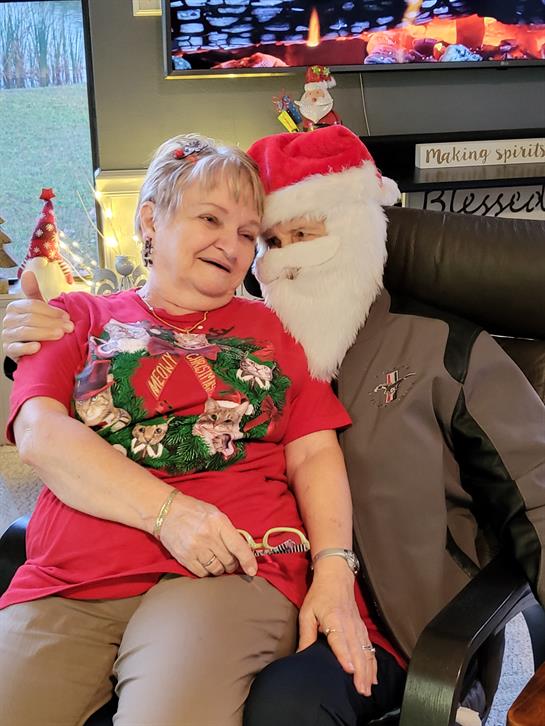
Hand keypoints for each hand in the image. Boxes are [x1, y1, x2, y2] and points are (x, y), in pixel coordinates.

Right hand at [2, 271, 73, 359]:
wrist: (31, 347)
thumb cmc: (37, 325)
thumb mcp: (38, 309)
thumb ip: (34, 292)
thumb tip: (28, 272)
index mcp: (15, 307)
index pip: (33, 306)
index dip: (51, 311)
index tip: (67, 316)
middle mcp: (8, 320)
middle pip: (31, 318)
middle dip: (52, 323)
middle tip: (69, 327)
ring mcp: (7, 335)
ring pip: (25, 332)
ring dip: (45, 333)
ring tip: (60, 335)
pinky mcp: (9, 350)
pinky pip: (16, 348)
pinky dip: (27, 348)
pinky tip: (38, 347)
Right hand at [158, 492, 257, 578]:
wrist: (166, 512)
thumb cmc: (193, 511)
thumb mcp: (215, 514)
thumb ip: (228, 530)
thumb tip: (242, 548)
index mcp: (219, 522)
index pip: (239, 546)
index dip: (248, 561)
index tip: (252, 570)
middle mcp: (208, 536)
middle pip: (229, 561)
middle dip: (232, 564)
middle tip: (230, 560)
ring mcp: (196, 548)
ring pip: (217, 570)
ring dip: (220, 569)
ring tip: (217, 561)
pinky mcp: (185, 558)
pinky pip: (202, 573)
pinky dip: (207, 572)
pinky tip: (205, 563)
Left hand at [298, 559, 377, 695]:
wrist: (335, 577)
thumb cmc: (319, 595)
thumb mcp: (307, 612)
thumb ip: (306, 635)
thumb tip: (301, 655)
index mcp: (334, 619)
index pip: (340, 640)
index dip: (345, 655)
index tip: (350, 670)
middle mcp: (349, 625)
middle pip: (357, 651)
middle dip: (360, 672)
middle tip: (361, 691)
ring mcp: (358, 627)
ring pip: (366, 652)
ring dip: (368, 671)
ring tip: (367, 689)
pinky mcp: (362, 629)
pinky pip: (369, 648)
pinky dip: (373, 663)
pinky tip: (373, 677)